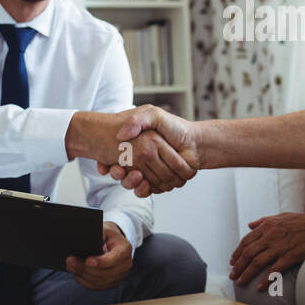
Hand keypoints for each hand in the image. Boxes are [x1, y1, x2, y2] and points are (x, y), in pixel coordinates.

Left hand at [65, 222, 133, 289]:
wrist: (112, 242)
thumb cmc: (107, 234)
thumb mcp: (103, 229)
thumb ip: (96, 235)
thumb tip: (82, 240)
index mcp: (125, 249)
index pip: (114, 258)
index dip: (101, 262)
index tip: (87, 260)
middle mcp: (125, 264)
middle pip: (105, 273)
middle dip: (85, 268)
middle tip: (70, 261)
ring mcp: (119, 276)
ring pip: (99, 281)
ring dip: (82, 274)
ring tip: (70, 266)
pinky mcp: (111, 283)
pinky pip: (95, 286)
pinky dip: (84, 280)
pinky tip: (75, 272)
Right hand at [84, 105, 199, 195]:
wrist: (195, 143)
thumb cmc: (176, 127)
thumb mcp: (154, 114)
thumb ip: (138, 120)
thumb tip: (121, 135)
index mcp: (135, 144)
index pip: (115, 156)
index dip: (109, 161)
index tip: (110, 161)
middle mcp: (139, 158)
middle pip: (120, 171)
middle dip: (118, 173)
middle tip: (118, 170)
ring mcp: (148, 171)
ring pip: (131, 182)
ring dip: (129, 182)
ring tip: (134, 175)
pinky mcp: (156, 182)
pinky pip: (144, 190)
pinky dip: (143, 190)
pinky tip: (144, 183)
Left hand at [229, 212, 304, 288]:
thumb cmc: (302, 222)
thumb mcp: (281, 216)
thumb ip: (263, 221)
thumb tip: (249, 226)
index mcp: (267, 226)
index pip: (246, 241)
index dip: (237, 253)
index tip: (233, 262)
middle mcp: (271, 236)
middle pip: (248, 253)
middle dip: (238, 266)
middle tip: (233, 276)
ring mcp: (280, 247)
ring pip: (257, 262)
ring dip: (247, 274)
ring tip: (240, 282)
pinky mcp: (290, 257)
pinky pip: (274, 270)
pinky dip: (265, 279)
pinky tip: (259, 287)